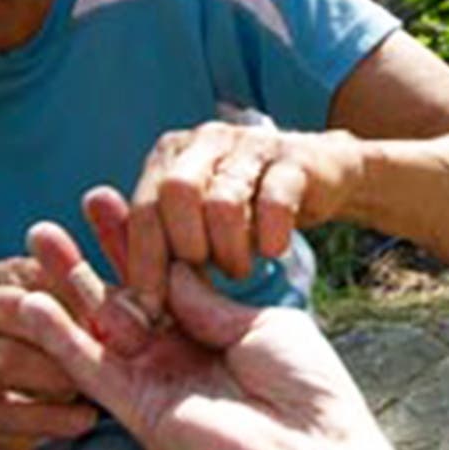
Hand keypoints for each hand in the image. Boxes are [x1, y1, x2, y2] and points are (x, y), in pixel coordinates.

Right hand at [0, 254, 151, 449]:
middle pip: (15, 309)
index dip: (86, 295)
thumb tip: (146, 297)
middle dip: (65, 332)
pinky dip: (47, 418)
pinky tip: (83, 421)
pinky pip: (0, 410)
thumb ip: (93, 302)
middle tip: (109, 352)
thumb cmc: (36, 354)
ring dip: (56, 375)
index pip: (41, 272)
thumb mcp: (60, 320)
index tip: (127, 316)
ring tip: (94, 390)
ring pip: (3, 358)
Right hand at [17, 221, 388, 449]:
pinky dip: (61, 339)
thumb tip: (171, 263)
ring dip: (64, 289)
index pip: (161, 279)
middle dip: (86, 260)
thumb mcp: (259, 323)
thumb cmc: (307, 387)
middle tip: (49, 223)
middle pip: (120, 300)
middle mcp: (176, 358)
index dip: (133, 242)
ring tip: (34, 244)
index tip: (105, 202)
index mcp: (211, 333)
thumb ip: (206, 299)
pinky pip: (93, 371)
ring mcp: (155, 385)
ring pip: (97, 331)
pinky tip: (31, 305)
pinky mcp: (140, 413)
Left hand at [109, 121, 363, 319]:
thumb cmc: (246, 210)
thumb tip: (130, 300)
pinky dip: (271, 235)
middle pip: (176, 193)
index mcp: (171, 155)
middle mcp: (205, 141)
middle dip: (186, 248)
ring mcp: (251, 144)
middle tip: (203, 280)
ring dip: (229, 250)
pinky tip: (273, 251)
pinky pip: (275, 200)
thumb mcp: (198, 222)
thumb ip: (163, 244)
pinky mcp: (293, 159)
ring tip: (238, 271)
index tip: (150, 307)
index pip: (143, 206)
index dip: (144, 259)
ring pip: (223, 201)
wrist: (318, 176)